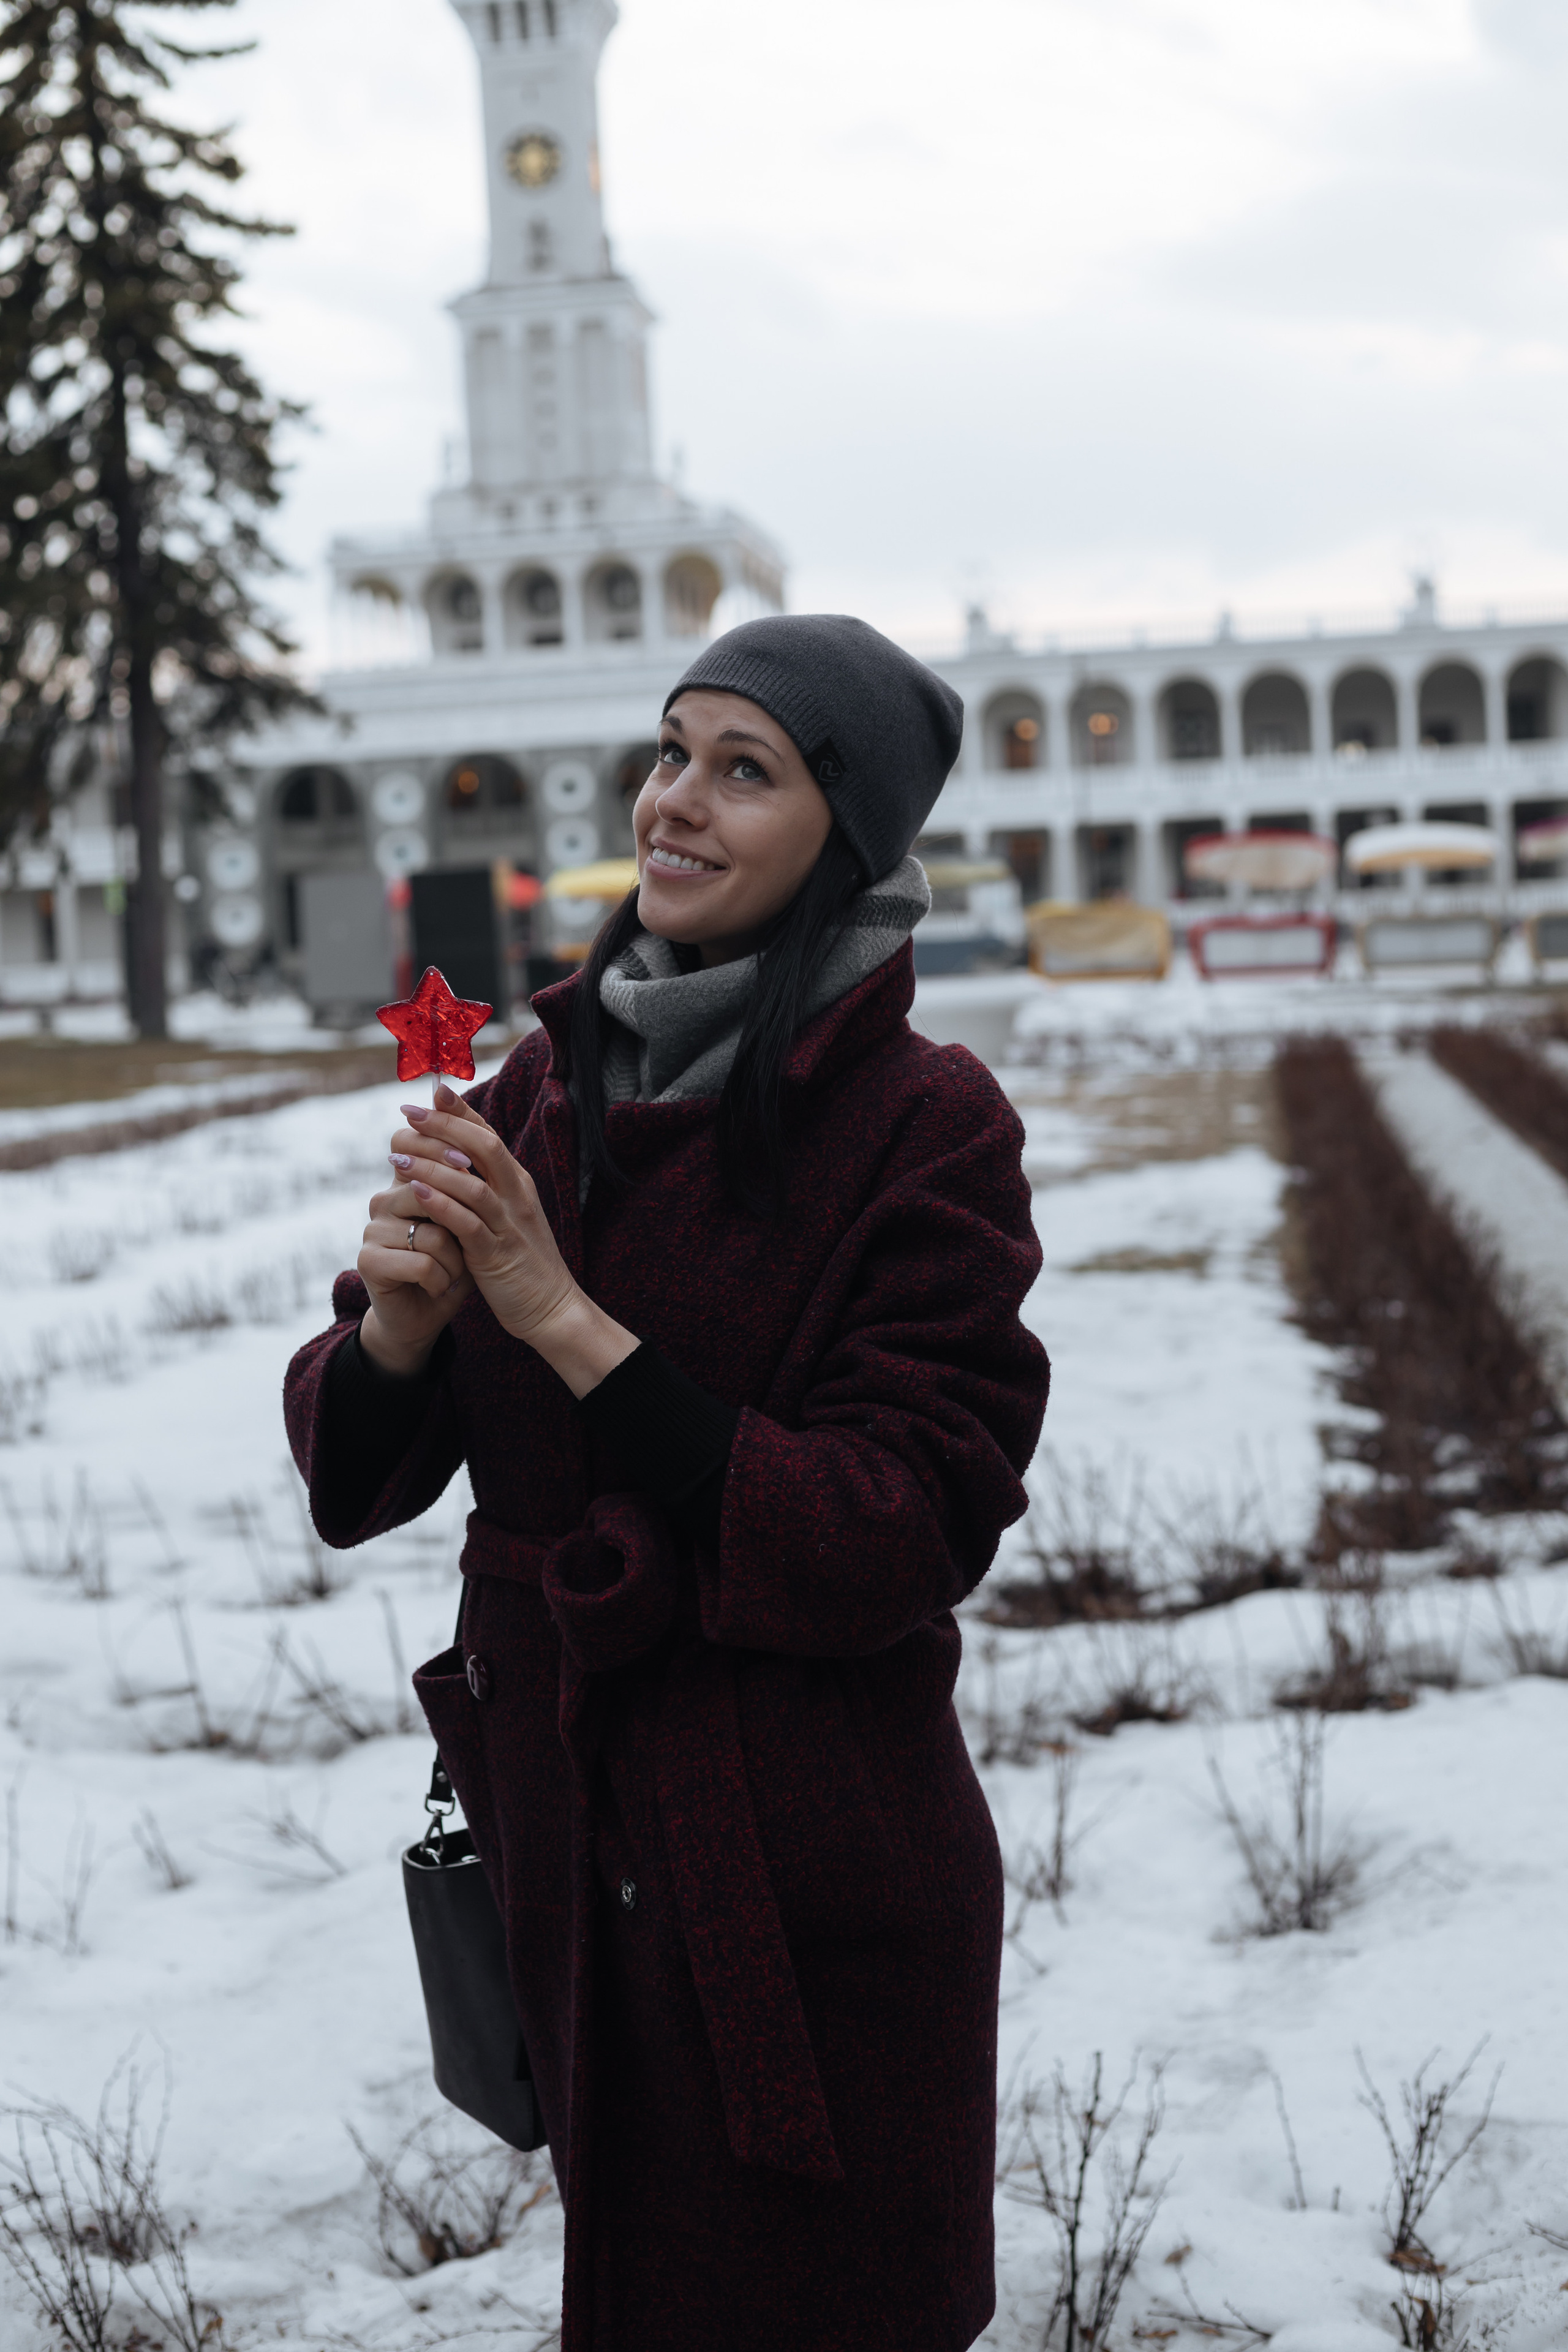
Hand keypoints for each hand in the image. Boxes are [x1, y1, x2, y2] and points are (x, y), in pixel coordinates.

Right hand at [357, 1157, 475, 1377]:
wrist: (427, 1315)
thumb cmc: (453, 1265)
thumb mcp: (467, 1225)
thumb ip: (467, 1190)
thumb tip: (475, 1149)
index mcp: (406, 1184)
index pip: (411, 1145)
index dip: (439, 1148)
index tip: (469, 1165)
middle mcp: (384, 1201)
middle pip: (431, 1193)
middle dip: (462, 1226)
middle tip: (467, 1250)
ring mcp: (372, 1229)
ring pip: (433, 1234)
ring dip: (455, 1261)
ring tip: (452, 1273)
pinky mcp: (368, 1260)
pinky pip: (421, 1263)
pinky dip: (441, 1280)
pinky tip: (437, 1287)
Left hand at [384, 1084, 637, 1397]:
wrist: (551, 1309)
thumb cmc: (521, 1262)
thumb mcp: (506, 1216)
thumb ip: (484, 1186)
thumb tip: (453, 1158)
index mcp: (518, 1183)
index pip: (488, 1135)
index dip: (460, 1111)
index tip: (431, 1093)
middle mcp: (517, 1196)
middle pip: (482, 1146)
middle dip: (444, 1126)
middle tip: (409, 1114)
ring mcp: (508, 1224)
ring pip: (471, 1182)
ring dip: (432, 1165)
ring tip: (396, 1156)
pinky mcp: (496, 1255)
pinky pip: (467, 1223)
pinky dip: (442, 1204)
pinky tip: (415, 1192)